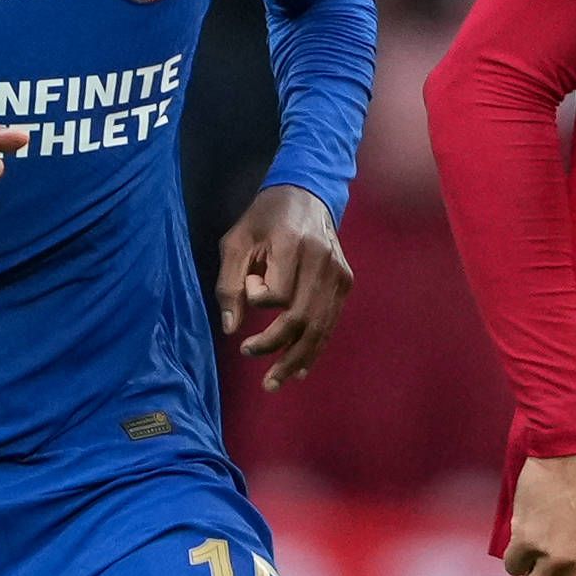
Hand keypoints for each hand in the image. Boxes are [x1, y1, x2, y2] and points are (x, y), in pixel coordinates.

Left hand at [214, 186, 350, 387]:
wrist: (307, 194)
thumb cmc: (265, 218)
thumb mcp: (236, 241)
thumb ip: (229, 283)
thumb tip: (231, 328)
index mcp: (293, 244)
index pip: (277, 293)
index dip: (256, 297)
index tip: (248, 283)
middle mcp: (321, 260)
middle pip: (301, 318)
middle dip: (275, 347)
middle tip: (249, 357)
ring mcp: (338, 272)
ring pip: (319, 327)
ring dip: (296, 358)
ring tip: (274, 382)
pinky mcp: (346, 281)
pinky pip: (330, 322)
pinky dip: (315, 348)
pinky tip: (300, 369)